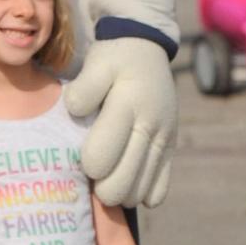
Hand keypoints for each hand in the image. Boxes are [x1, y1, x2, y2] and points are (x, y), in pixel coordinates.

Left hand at [64, 38, 176, 208]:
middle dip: (100, 188)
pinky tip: (127, 180)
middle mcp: (151, 128)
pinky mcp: (171, 149)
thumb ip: (84, 88)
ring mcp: (164, 141)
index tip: (79, 154)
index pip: (101, 158)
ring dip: (118, 192)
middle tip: (91, 173)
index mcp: (128, 106)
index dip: (85, 164)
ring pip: (139, 193)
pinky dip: (140, 193)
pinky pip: (158, 192)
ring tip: (107, 174)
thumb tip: (75, 111)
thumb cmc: (113, 59)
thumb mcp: (96, 63)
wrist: (147, 50)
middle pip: (121, 185)